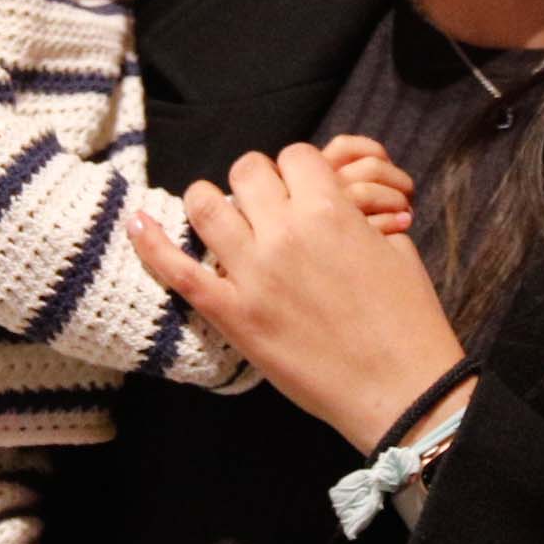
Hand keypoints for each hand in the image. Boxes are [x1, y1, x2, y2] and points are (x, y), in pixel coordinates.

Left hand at [130, 142, 471, 453]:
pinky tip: (136, 222)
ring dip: (210, 200)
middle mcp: (286, 233)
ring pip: (206, 205)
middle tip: (265, 204)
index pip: (296, 155)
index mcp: (332, 211)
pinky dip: (150, 244)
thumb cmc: (407, 321)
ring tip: (216, 212)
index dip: (299, 169)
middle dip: (258, 180)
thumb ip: (357, 217)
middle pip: (248, 171)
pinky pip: (177, 271)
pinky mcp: (232, 315)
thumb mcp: (396, 250)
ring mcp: (253, 274)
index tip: (302, 187)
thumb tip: (331, 203)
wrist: (399, 388)